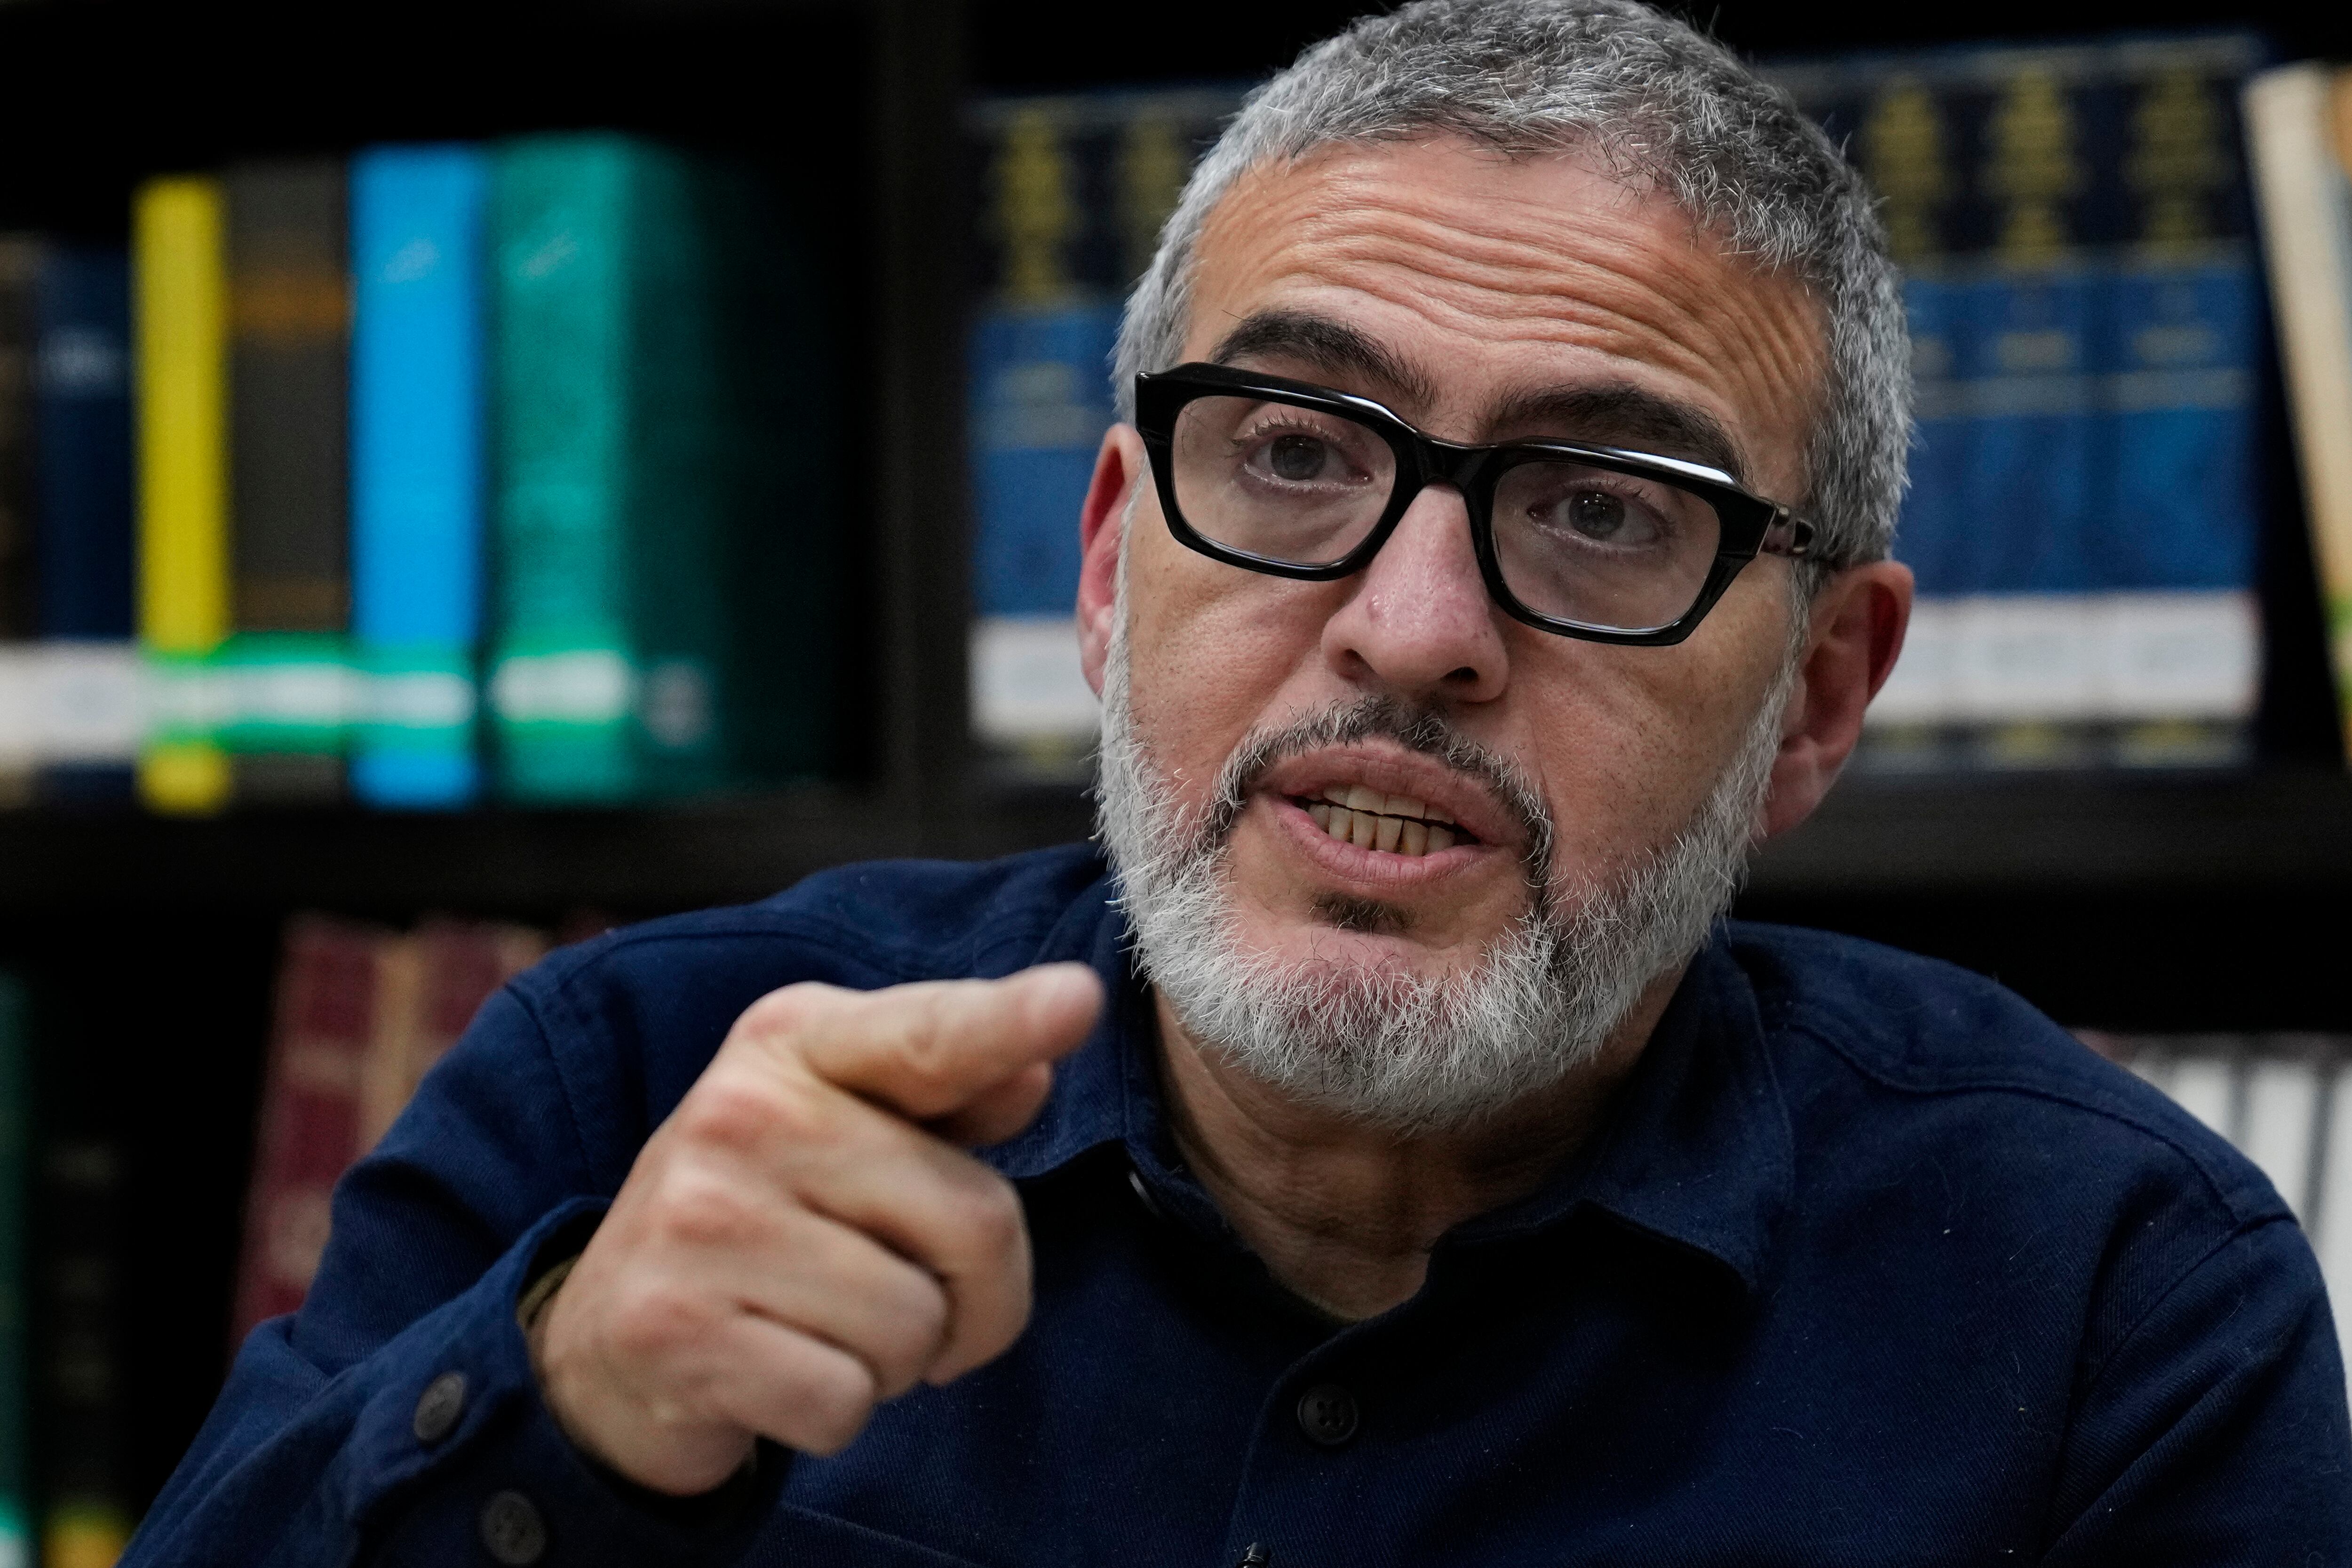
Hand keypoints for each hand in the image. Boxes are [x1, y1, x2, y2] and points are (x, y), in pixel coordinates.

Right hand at [528, 963, 1104, 1494]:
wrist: (605, 1335)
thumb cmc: (770, 1215)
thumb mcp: (851, 1127)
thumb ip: (951, 1094)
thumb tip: (1032, 1068)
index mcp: (795, 1041)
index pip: (929, 1036)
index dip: (1008, 1023)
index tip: (1077, 999)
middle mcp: (741, 1111)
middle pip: (976, 1222)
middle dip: (977, 1293)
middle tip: (909, 1294)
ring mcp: (700, 1219)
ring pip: (915, 1326)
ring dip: (900, 1358)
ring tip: (826, 1326)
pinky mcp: (676, 1331)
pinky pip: (845, 1401)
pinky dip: (837, 1413)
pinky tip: (780, 1374)